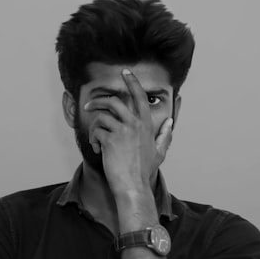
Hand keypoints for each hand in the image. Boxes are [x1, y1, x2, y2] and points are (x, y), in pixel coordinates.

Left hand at [83, 69, 173, 193]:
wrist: (133, 186)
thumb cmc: (144, 171)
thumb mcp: (159, 152)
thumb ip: (165, 135)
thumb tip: (170, 123)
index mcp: (146, 124)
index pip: (140, 96)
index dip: (132, 82)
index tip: (125, 72)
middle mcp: (135, 124)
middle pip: (113, 101)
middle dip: (98, 101)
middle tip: (89, 105)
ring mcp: (122, 131)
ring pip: (101, 116)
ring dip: (94, 126)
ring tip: (95, 138)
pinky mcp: (110, 140)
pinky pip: (96, 131)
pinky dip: (93, 139)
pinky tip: (97, 148)